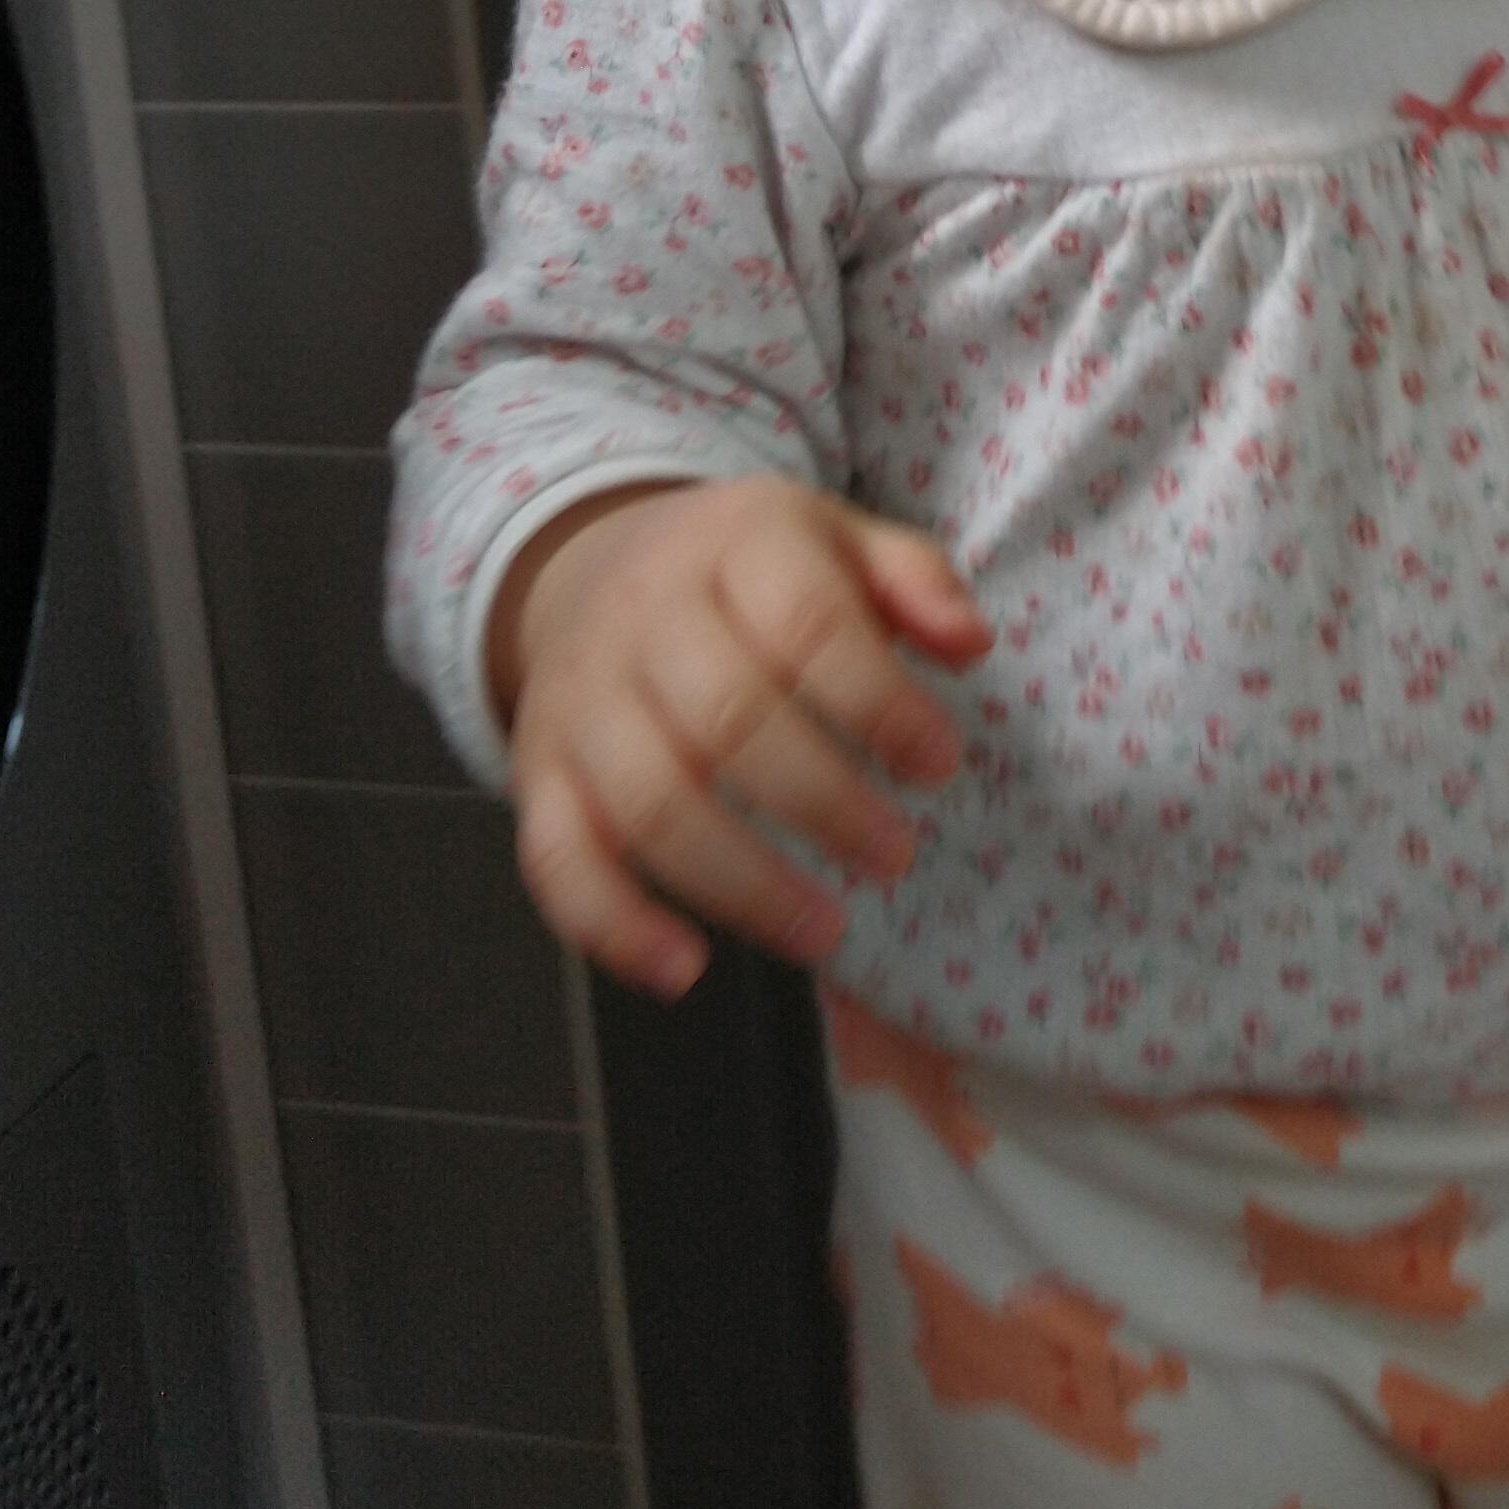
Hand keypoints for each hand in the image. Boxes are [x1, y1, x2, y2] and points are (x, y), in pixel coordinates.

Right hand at [490, 477, 992, 996]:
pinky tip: (685, 970)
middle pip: (728, 719)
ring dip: (741, 883)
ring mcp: (582, 699)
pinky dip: (614, 926)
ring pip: (650, 801)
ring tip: (824, 930)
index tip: (940, 764)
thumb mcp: (836, 538)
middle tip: (894, 855)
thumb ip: (913, 580)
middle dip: (822, 801)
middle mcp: (645, 618)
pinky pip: (557, 858)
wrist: (588, 563)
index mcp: (737, 544)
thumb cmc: (746, 571)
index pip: (807, 622)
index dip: (878, 700)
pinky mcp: (537, 771)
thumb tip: (971, 643)